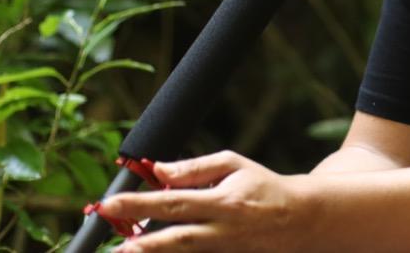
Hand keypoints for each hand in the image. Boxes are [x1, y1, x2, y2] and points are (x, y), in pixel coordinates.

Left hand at [98, 150, 314, 251]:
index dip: (140, 203)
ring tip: (122, 252)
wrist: (299, 219)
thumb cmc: (263, 186)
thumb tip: (158, 171)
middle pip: (175, 237)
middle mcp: (222, 231)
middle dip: (139, 241)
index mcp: (224, 201)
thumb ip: (195, 168)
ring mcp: (224, 251)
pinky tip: (150, 251)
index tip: (110, 203)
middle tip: (111, 240)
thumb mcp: (233, 164)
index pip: (174, 201)